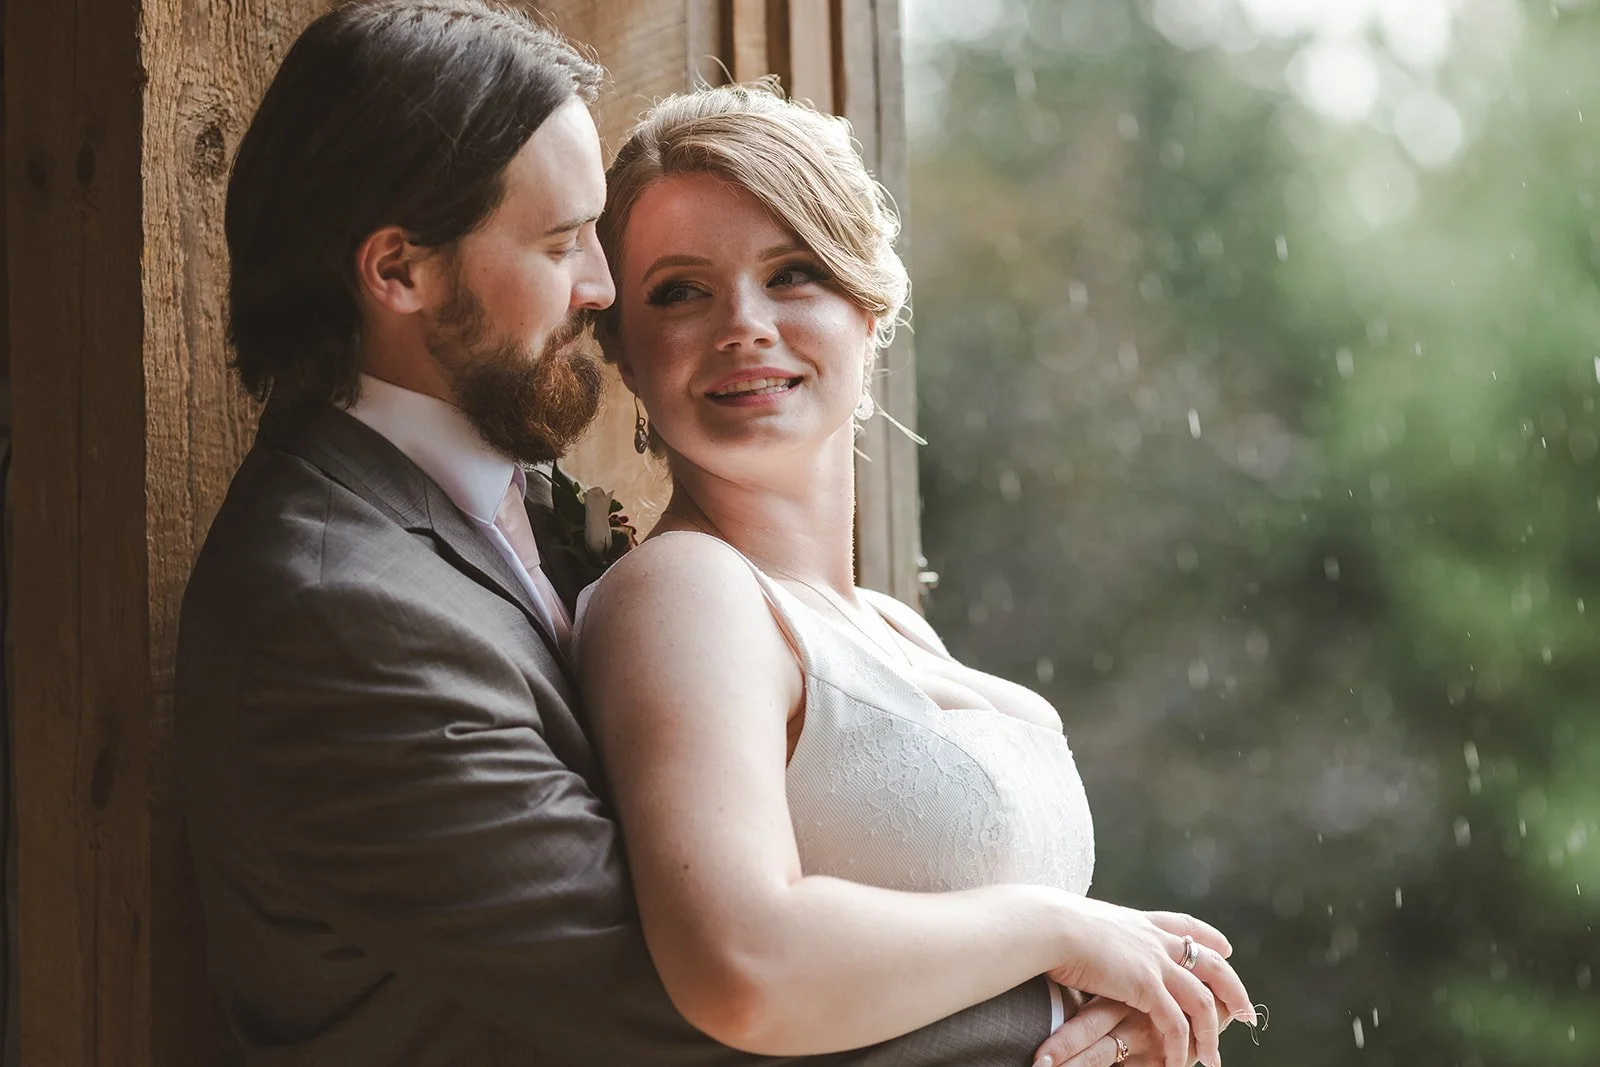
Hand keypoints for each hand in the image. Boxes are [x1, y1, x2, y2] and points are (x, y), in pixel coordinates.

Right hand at [1043, 899, 1255, 1066]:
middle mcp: (1155, 939)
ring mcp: (1154, 961)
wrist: (1048, 926)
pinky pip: (1176, 1023)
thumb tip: (1090, 942)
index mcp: (1140, 922)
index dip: (1208, 936)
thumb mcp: (1084, 924)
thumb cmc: (1052, 926)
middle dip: (1233, 989)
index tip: (1226, 947)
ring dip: (1211, 1032)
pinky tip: (1180, 1064)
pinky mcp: (1146, 986)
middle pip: (1211, 962)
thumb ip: (1100, 937)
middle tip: (1246, 1013)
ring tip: (1214, 1058)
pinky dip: (1181, 1047)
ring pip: (1201, 1000)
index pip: (1184, 925)